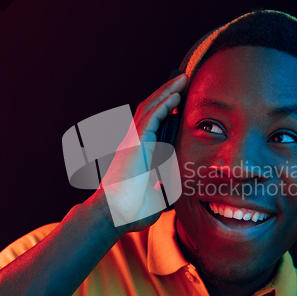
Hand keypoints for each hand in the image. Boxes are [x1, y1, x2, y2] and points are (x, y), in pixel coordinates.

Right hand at [84, 74, 187, 234]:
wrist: (114, 216)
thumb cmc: (132, 209)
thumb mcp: (157, 196)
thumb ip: (166, 187)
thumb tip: (177, 189)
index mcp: (139, 151)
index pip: (153, 122)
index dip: (165, 107)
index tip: (181, 98)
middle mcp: (134, 142)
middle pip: (151, 109)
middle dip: (167, 92)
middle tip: (183, 79)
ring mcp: (132, 141)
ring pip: (150, 108)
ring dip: (167, 91)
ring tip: (182, 79)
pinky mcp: (134, 144)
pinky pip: (150, 118)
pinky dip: (163, 105)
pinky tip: (175, 96)